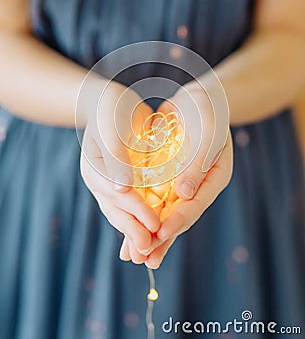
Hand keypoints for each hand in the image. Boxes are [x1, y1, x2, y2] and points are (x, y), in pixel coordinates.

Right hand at [80, 78, 160, 251]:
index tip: (153, 226)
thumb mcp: (111, 128)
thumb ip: (115, 158)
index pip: (118, 196)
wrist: (110, 101)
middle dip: (135, 232)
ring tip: (153, 251)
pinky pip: (136, 203)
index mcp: (95, 171)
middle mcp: (103, 182)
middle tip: (151, 251)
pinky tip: (157, 230)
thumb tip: (121, 189)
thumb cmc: (109, 109)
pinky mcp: (127, 180)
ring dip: (138, 231)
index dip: (136, 212)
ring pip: (126, 212)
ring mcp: (114, 183)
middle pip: (119, 212)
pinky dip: (144, 217)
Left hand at [120, 79, 232, 266]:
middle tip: (144, 259)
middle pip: (180, 216)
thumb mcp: (206, 132)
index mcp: (215, 177)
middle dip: (161, 238)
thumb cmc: (205, 110)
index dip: (178, 220)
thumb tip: (185, 195)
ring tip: (133, 256)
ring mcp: (182, 182)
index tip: (160, 233)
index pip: (196, 204)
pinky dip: (142, 213)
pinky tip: (128, 228)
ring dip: (149, 233)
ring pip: (164, 212)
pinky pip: (154, 199)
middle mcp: (199, 184)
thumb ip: (198, 164)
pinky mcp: (167, 177)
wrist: (193, 98)